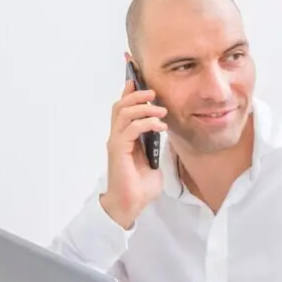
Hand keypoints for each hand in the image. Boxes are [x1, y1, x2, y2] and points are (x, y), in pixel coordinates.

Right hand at [99, 79, 166, 227]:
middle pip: (120, 105)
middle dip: (135, 94)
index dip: (128, 91)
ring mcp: (116, 142)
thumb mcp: (154, 160)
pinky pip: (131, 128)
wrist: (130, 204)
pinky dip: (146, 123)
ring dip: (142, 107)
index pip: (123, 108)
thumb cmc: (139, 187)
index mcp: (124, 137)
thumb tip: (165, 135)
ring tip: (160, 110)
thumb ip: (155, 146)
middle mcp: (117, 137)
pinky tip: (160, 127)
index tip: (137, 77)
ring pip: (123, 113)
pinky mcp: (118, 150)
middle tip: (153, 92)